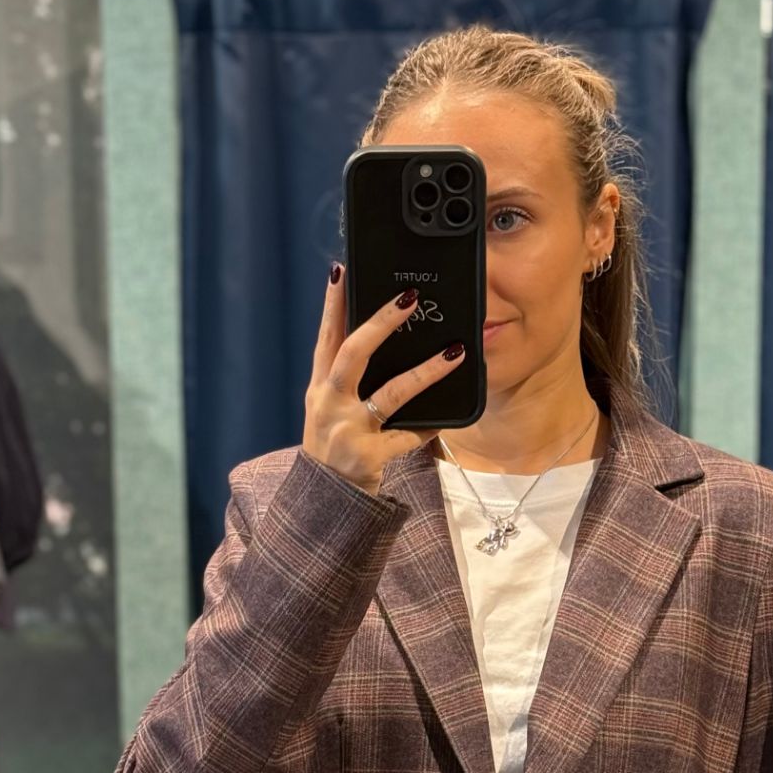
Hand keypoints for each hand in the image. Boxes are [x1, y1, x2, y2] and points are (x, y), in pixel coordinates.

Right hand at [304, 262, 465, 492]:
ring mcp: (348, 430)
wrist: (324, 502)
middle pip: (352, 353)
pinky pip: (407, 437)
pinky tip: (447, 422)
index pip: (325, 338)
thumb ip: (346, 382)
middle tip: (408, 297)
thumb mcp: (328, 411)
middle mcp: (329, 405)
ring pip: (390, 393)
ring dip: (425, 371)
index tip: (342, 271)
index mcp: (319, 389)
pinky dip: (428, 429)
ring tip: (453, 352)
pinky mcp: (368, 457)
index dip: (332, 305)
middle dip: (380, 323)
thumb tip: (377, 341)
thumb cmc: (333, 450)